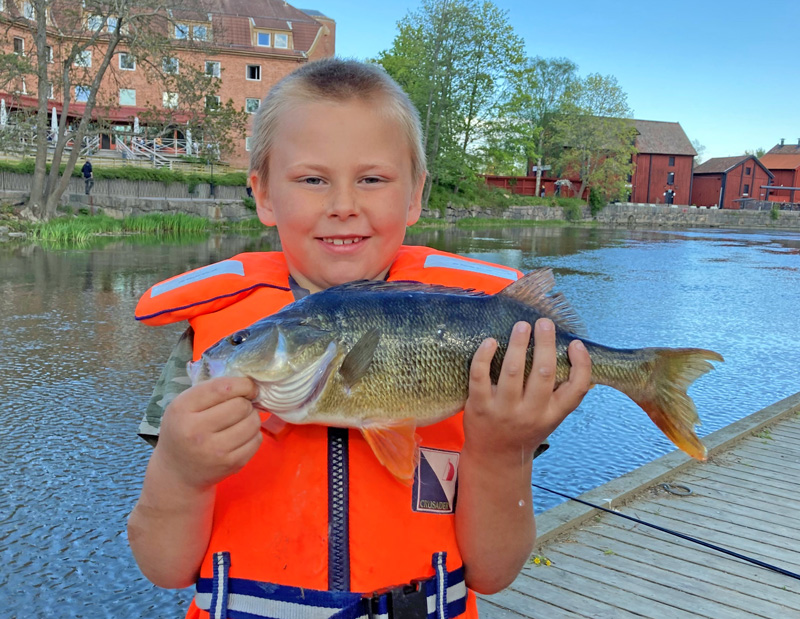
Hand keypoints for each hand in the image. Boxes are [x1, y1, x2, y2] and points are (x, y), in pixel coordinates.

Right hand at [153, 377, 261, 490]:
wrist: (177, 472)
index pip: (222, 388)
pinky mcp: (231, 464)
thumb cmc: (182, 431)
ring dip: (252, 418)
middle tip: (239, 407)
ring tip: (240, 421)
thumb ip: (211, 391)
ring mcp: (215, 451)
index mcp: (182, 409)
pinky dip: (253, 435)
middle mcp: (196, 431)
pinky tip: (240, 436)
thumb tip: (249, 383)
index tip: (247, 387)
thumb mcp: (184, 405)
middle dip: (246, 402)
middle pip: (241, 405)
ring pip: (253, 422)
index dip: (242, 384)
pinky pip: (256, 440)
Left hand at [463, 318, 591, 463]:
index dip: (581, 365)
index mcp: (552, 414)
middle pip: (544, 374)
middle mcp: (531, 413)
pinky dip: (485, 356)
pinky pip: (480, 376)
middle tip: (544, 323)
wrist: (496, 457)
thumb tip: (577, 354)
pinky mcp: (479, 407)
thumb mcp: (550, 417)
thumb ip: (561, 393)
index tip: (575, 343)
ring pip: (513, 371)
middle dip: (545, 344)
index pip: (576, 389)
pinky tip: (490, 341)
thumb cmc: (526, 429)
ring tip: (522, 326)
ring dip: (518, 344)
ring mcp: (504, 410)